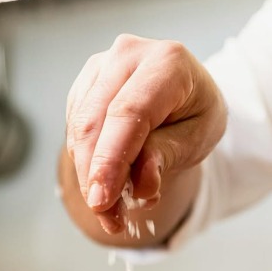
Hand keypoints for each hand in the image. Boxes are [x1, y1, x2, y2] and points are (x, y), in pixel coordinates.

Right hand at [65, 33, 225, 236]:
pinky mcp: (85, 83)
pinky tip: (106, 180)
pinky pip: (74, 128)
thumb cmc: (195, 113)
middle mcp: (128, 54)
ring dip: (88, 175)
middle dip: (94, 176)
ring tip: (111, 209)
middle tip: (106, 216)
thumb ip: (166, 156)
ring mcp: (101, 66)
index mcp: (167, 62)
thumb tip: (140, 185)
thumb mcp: (198, 138)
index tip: (101, 200)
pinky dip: (84, 162)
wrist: (186, 95)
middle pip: (95, 122)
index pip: (129, 114)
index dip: (111, 160)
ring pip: (78, 128)